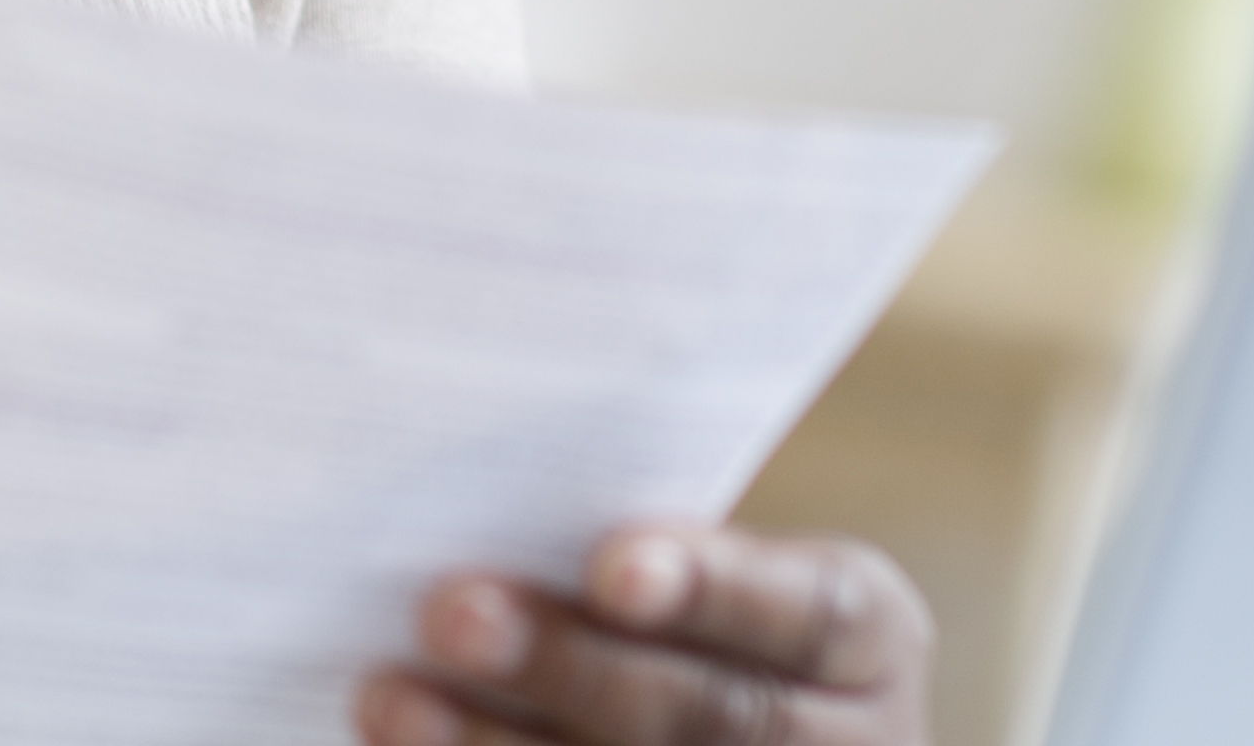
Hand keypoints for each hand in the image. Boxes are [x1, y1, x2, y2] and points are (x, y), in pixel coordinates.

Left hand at [361, 523, 929, 745]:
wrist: (735, 741)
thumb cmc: (689, 636)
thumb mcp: (716, 590)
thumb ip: (641, 567)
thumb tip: (490, 529)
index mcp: (865, 643)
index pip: (812, 611)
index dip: (712, 587)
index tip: (608, 567)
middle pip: (712, 718)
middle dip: (571, 668)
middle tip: (448, 612)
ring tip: (387, 697)